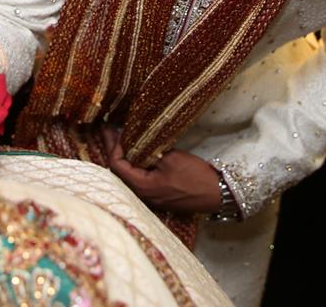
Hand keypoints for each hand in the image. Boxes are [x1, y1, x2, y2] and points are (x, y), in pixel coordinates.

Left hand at [101, 126, 222, 213]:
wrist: (217, 194)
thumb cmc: (195, 177)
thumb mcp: (171, 158)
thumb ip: (150, 150)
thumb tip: (137, 141)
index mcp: (143, 187)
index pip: (117, 165)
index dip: (113, 146)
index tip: (114, 129)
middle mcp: (143, 195)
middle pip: (120, 170)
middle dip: (114, 149)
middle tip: (108, 130)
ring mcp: (151, 196)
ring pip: (129, 174)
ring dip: (124, 155)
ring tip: (119, 137)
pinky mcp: (159, 194)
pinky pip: (140, 177)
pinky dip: (135, 162)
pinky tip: (137, 151)